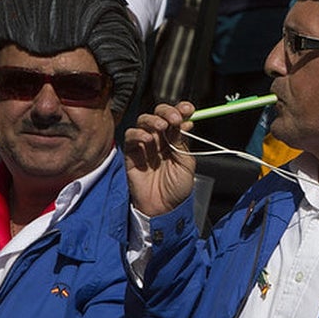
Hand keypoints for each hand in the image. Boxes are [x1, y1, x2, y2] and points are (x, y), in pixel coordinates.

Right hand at [124, 102, 197, 216]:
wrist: (164, 208)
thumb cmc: (177, 188)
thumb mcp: (186, 164)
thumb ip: (181, 143)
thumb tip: (184, 123)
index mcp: (175, 139)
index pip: (175, 117)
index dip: (180, 110)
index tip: (188, 109)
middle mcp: (160, 139)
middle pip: (158, 114)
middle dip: (166, 112)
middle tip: (174, 119)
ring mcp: (145, 145)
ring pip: (143, 121)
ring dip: (152, 120)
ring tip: (161, 128)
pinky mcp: (131, 154)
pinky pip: (130, 137)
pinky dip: (138, 134)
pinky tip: (148, 140)